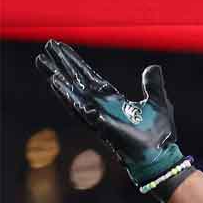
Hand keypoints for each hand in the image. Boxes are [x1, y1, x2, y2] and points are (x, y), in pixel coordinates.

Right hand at [35, 40, 183, 185]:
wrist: (160, 154)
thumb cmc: (159, 134)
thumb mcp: (158, 102)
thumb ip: (152, 85)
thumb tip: (153, 67)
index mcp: (113, 100)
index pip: (90, 77)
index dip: (76, 63)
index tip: (61, 47)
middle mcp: (101, 106)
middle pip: (77, 81)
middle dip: (61, 65)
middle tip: (46, 48)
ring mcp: (98, 115)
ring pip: (72, 92)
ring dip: (57, 77)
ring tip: (42, 62)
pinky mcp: (99, 124)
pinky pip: (80, 108)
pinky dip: (67, 96)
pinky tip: (55, 82)